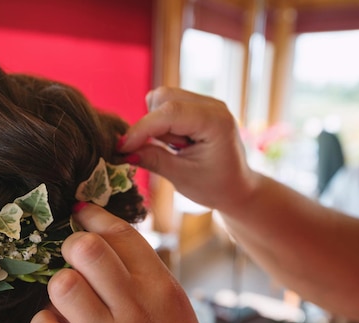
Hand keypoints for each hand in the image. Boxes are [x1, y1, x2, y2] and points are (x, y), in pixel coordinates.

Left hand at [28, 204, 231, 322]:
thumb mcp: (175, 309)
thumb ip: (143, 275)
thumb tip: (102, 239)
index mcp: (161, 289)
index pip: (119, 234)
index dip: (92, 216)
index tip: (79, 214)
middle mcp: (136, 310)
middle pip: (85, 249)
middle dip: (71, 247)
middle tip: (72, 259)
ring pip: (62, 285)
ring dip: (58, 288)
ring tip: (67, 300)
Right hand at [121, 87, 256, 211]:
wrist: (237, 188)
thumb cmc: (214, 187)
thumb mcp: (181, 178)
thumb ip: (152, 159)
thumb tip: (122, 151)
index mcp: (216, 122)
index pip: (170, 113)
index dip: (141, 128)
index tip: (122, 147)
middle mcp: (213, 105)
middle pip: (164, 98)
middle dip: (150, 125)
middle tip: (162, 151)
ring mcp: (206, 103)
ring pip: (163, 98)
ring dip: (156, 124)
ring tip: (174, 148)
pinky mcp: (198, 106)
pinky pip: (168, 104)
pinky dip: (162, 122)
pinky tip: (175, 142)